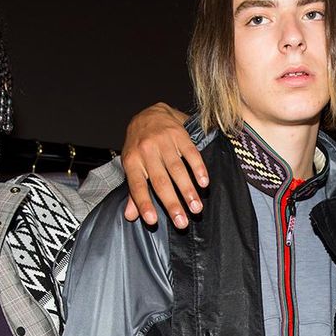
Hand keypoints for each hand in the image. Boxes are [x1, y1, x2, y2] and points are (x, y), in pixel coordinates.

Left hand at [120, 103, 207, 228]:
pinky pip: (190, 153)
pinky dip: (198, 169)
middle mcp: (146, 151)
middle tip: (182, 222)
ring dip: (187, 190)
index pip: (137, 186)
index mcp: (132, 161)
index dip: (144, 203)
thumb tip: (131, 216)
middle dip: (172, 203)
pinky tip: (204, 183)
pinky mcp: (179, 134)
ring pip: (176, 169)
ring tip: (196, 208)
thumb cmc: (139, 145)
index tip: (152, 221)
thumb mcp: (132, 165)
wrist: (150, 113)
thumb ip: (133, 192)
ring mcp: (163, 141)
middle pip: (160, 181)